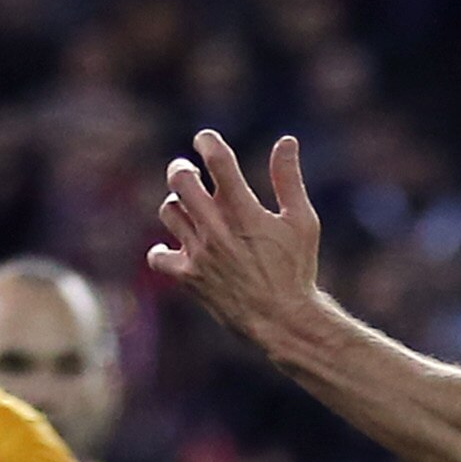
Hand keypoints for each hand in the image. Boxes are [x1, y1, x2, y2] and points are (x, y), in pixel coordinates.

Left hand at [151, 132, 327, 356]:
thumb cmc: (297, 269)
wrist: (284, 321)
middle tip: (190, 174)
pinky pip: (158, 256)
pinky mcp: (189, 277)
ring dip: (177, 205)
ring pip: (169, 211)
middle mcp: (216, 228)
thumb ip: (289, 179)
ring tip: (191, 211)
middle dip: (182, 169)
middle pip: (180, 179)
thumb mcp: (302, 221)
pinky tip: (180, 248)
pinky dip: (163, 250)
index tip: (206, 141)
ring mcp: (200, 253)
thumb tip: (286, 141)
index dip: (207, 141)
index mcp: (244, 210)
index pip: (216, 159)